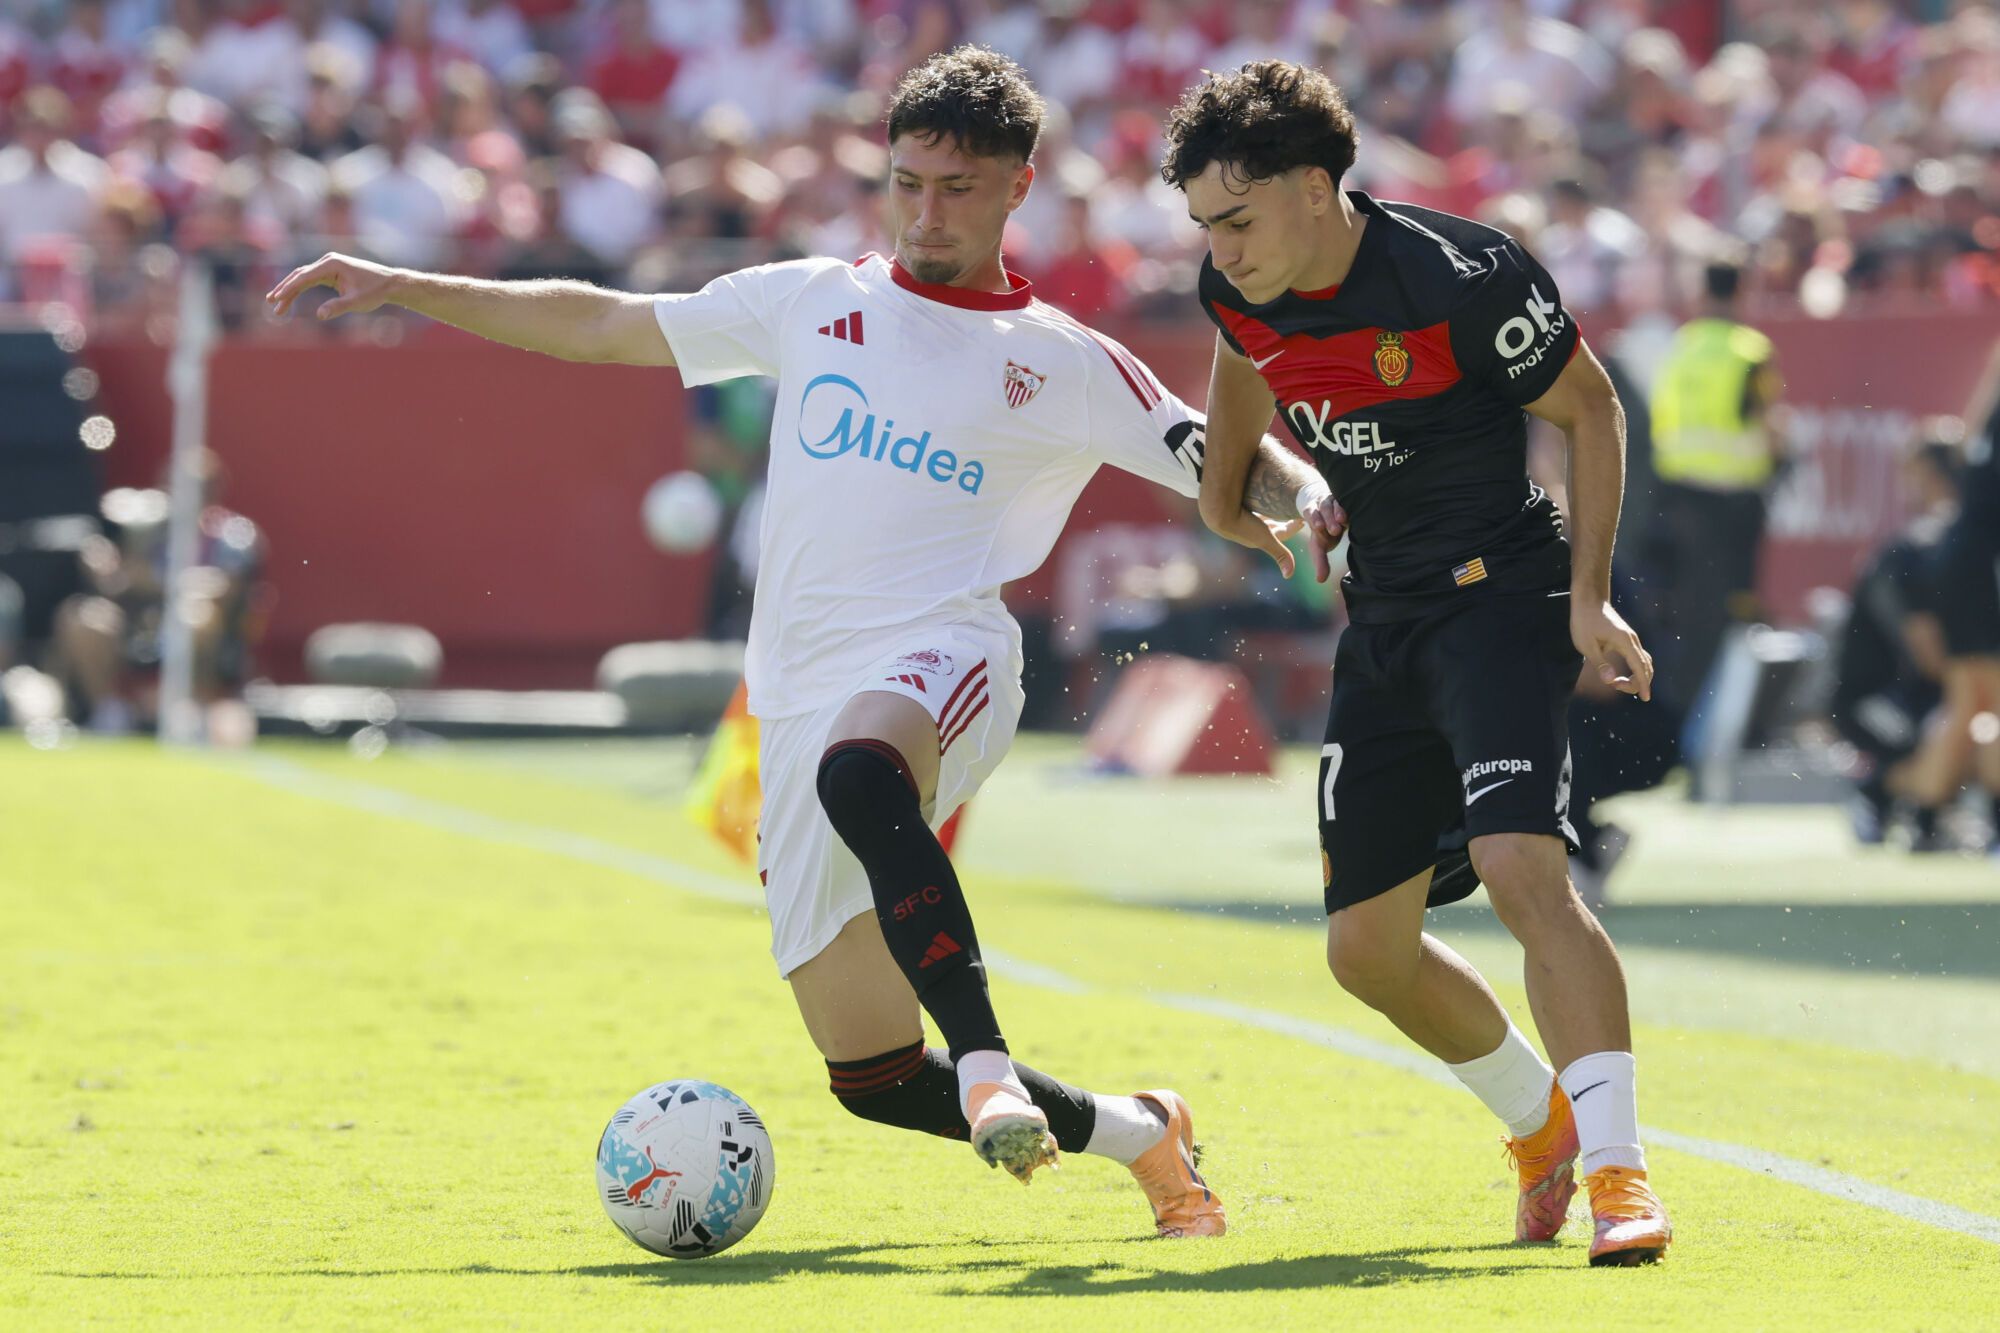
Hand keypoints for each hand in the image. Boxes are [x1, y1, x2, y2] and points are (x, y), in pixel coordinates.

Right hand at [266, 253, 401, 320]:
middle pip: (299, 275)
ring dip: (289, 289)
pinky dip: (300, 288)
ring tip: (276, 303)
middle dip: (285, 289)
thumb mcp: (357, 302)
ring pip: (303, 276)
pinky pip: (310, 279)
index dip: (289, 288)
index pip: (304, 276)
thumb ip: (338, 307)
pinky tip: (290, 298)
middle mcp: (328, 261)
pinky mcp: (331, 271)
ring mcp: (328, 265)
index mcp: (332, 265)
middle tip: (271, 303)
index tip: (277, 299)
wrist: (390, 283)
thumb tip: (320, 315)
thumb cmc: (375, 292)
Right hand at [1210, 506, 1301, 576]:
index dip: (1293, 527)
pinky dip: (1261, 503)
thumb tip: (1289, 576)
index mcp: (1259, 539)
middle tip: (1295, 510)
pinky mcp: (1237, 507)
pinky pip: (1254, 505)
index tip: (1304, 520)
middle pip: (1272, 524)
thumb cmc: (1244, 527)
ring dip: (1272, 512)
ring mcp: (1244, 518)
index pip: (1281, 533)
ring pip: (1263, 515)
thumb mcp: (1266, 539)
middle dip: (1284, 519)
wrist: (1219, 513)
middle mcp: (1251, 530)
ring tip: (1280, 503)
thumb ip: (1280, 555)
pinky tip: (1262, 496)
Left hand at [1300, 492, 1347, 583]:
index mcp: (1313, 515)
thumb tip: (1320, 580)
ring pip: (1334, 502)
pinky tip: (1355, 509)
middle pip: (1323, 509)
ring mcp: (1335, 499)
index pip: (1312, 516)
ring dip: (1337, 511)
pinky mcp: (1346, 496)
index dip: (1315, 521)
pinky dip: (1348, 504)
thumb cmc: (1326, 533)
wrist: (1335, 513)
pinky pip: (1346, 497)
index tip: (1319, 528)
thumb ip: (1320, 562)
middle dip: (1327, 518)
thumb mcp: (1321, 546)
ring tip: (1342, 520)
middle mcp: (1322, 505)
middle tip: (1334, 530)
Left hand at [1571, 596, 1652, 700]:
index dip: (1643, 684)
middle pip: (1646, 666)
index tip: (1646, 698)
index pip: (1639, 667)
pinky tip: (1626, 675)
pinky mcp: (1626, 638)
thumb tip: (1611, 681)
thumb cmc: (1584, 620)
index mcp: (1624, 642)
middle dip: (1637, 682)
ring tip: (1618, 684)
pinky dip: (1637, 668)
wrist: (1589, 599)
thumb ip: (1600, 663)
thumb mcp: (1586, 644)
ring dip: (1637, 676)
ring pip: (1644, 661)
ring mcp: (1631, 638)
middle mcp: (1632, 640)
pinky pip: (1638, 656)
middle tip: (1616, 687)